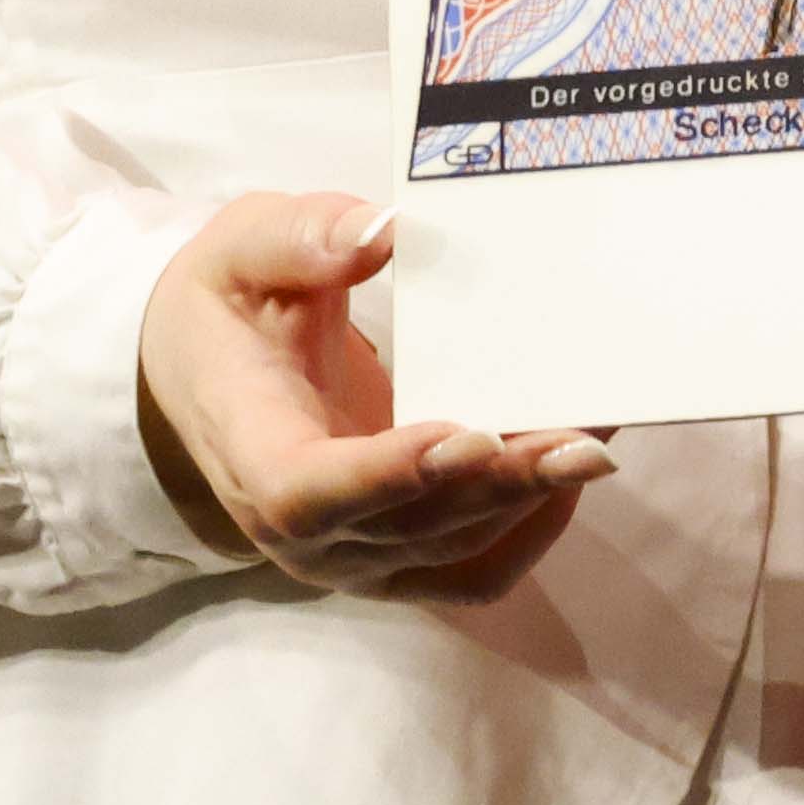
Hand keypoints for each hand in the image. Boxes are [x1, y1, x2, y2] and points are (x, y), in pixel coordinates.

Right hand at [134, 191, 614, 594]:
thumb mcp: (241, 250)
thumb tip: (379, 231)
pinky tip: (569, 477)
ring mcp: (351, 555)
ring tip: (595, 442)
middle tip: (580, 438)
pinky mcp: (396, 559)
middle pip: (407, 529)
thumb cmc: (229, 306)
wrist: (208, 373)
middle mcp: (298, 530)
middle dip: (499, 485)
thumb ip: (301, 237)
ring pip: (453, 553)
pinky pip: (473, 573)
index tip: (466, 436)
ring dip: (530, 503)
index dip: (388, 476)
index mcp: (250, 450)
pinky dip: (529, 532)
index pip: (308, 494)